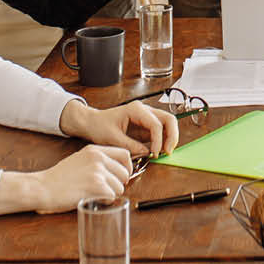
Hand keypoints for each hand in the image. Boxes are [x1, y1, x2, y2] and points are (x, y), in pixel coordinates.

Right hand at [0, 144, 131, 214]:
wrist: (42, 187)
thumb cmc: (58, 178)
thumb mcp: (79, 159)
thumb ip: (97, 161)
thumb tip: (116, 170)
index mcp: (95, 150)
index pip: (125, 154)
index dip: (126, 167)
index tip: (121, 176)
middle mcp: (98, 158)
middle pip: (124, 173)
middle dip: (118, 184)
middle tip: (107, 190)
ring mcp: (97, 172)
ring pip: (119, 187)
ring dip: (111, 194)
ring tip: (96, 195)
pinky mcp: (96, 187)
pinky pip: (112, 197)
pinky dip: (105, 202)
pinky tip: (93, 200)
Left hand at [60, 98, 179, 158]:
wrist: (92, 123)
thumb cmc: (99, 126)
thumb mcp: (112, 138)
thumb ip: (130, 145)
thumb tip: (146, 153)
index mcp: (136, 109)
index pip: (156, 123)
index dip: (159, 139)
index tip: (155, 153)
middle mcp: (144, 111)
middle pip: (168, 119)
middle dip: (172, 136)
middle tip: (168, 151)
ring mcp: (146, 118)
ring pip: (167, 124)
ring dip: (170, 138)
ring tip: (165, 152)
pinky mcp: (145, 126)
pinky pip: (161, 132)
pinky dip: (163, 141)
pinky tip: (159, 151)